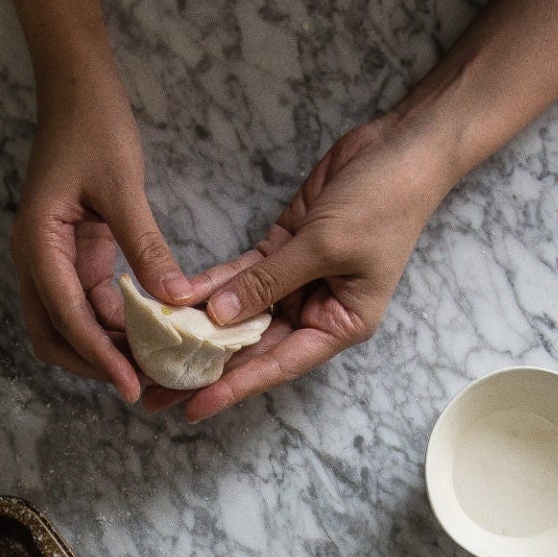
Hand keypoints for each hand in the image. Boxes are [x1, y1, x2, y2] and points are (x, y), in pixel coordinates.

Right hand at [12, 54, 193, 401]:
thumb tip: (175, 301)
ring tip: (152, 364)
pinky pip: (89, 302)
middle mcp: (36, 260)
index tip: (132, 386)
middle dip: (94, 364)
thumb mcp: (123, 187)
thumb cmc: (93, 127)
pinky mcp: (72, 254)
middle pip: (55, 336)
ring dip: (106, 347)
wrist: (76, 88)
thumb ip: (146, 246)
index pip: (67, 318)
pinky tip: (151, 331)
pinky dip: (115, 323)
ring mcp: (52, 259)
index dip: (100, 357)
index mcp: (37, 245)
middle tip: (143, 384)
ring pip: (71, 324)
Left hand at [143, 113, 454, 421]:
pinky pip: (240, 275)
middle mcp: (317, 310)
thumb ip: (269, 282)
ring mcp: (297, 281)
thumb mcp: (324, 247)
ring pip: (241, 314)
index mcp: (340, 324)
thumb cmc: (383, 203)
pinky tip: (176, 297)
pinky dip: (210, 285)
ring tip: (156, 351)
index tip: (194, 409)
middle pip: (254, 348)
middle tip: (158, 390)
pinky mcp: (281, 250)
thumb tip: (220, 317)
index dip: (235, 388)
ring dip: (201, 328)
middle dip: (208, 367)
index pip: (279, 365)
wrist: (401, 148)